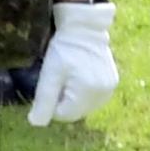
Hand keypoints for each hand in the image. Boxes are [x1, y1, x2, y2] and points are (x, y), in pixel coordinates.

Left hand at [29, 0, 117, 126]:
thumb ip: (43, 101)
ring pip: (85, 106)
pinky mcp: (113, 82)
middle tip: (61, 78)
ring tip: (71, 75)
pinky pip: (95, 98)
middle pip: (76, 112)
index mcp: (88, 91)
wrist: (84, 27)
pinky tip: (81, 76)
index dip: (53, 102)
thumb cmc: (64, 49)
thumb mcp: (50, 74)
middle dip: (65, 101)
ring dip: (75, 98)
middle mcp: (103, 93)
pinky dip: (85, 93)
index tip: (53, 82)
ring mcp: (110, 88)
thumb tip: (36, 123)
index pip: (64, 114)